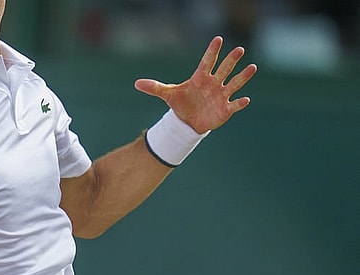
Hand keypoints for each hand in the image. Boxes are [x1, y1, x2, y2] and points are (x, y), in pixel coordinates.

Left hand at [134, 36, 257, 133]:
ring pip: (234, 84)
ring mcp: (221, 95)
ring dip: (242, 77)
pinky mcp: (225, 109)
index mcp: (200, 78)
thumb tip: (136, 83)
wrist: (188, 121)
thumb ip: (155, 88)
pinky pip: (234, 104)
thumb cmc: (181, 104)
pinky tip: (245, 99)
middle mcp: (213, 83)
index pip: (207, 62)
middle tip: (239, 49)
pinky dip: (239, 102)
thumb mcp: (168, 95)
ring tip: (252, 67)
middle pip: (223, 69)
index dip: (212, 51)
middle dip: (231, 60)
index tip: (218, 39)